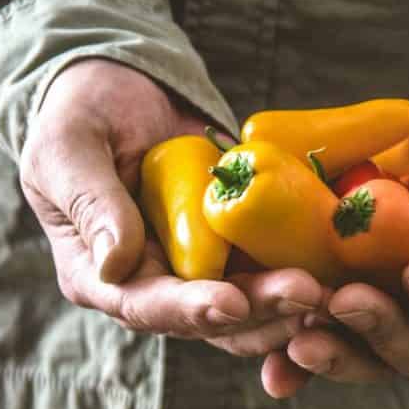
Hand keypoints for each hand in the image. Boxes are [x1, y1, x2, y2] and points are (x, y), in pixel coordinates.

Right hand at [20, 60, 324, 354]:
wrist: (118, 89)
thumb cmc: (77, 114)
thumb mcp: (68, 149)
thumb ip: (91, 202)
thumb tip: (115, 263)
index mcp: (99, 277)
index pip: (146, 307)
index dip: (191, 310)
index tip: (233, 302)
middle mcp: (151, 287)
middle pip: (208, 319)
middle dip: (259, 310)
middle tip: (308, 293)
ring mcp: (196, 272)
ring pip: (247, 307)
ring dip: (288, 304)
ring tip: (331, 290)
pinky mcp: (233, 251)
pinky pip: (269, 271)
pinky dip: (303, 274)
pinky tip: (340, 271)